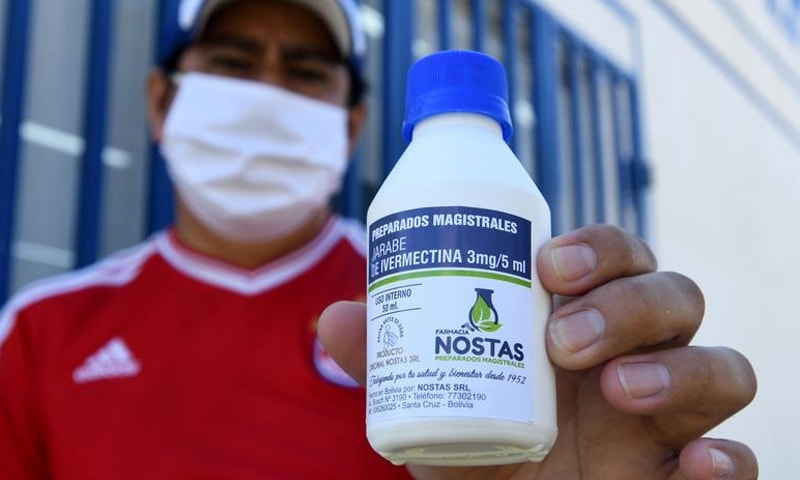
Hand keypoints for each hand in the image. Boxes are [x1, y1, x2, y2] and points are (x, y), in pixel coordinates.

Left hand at [319, 225, 757, 479]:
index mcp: (582, 319)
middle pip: (674, 296)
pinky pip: (738, 458)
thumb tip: (333, 319)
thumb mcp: (433, 400)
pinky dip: (727, 458)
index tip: (549, 262)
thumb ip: (389, 361)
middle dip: (627, 304)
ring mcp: (669, 416)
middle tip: (563, 338)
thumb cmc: (479, 445)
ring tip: (617, 390)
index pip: (617, 258)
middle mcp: (638, 355)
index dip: (598, 247)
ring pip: (722, 365)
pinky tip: (690, 464)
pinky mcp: (684, 474)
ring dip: (678, 368)